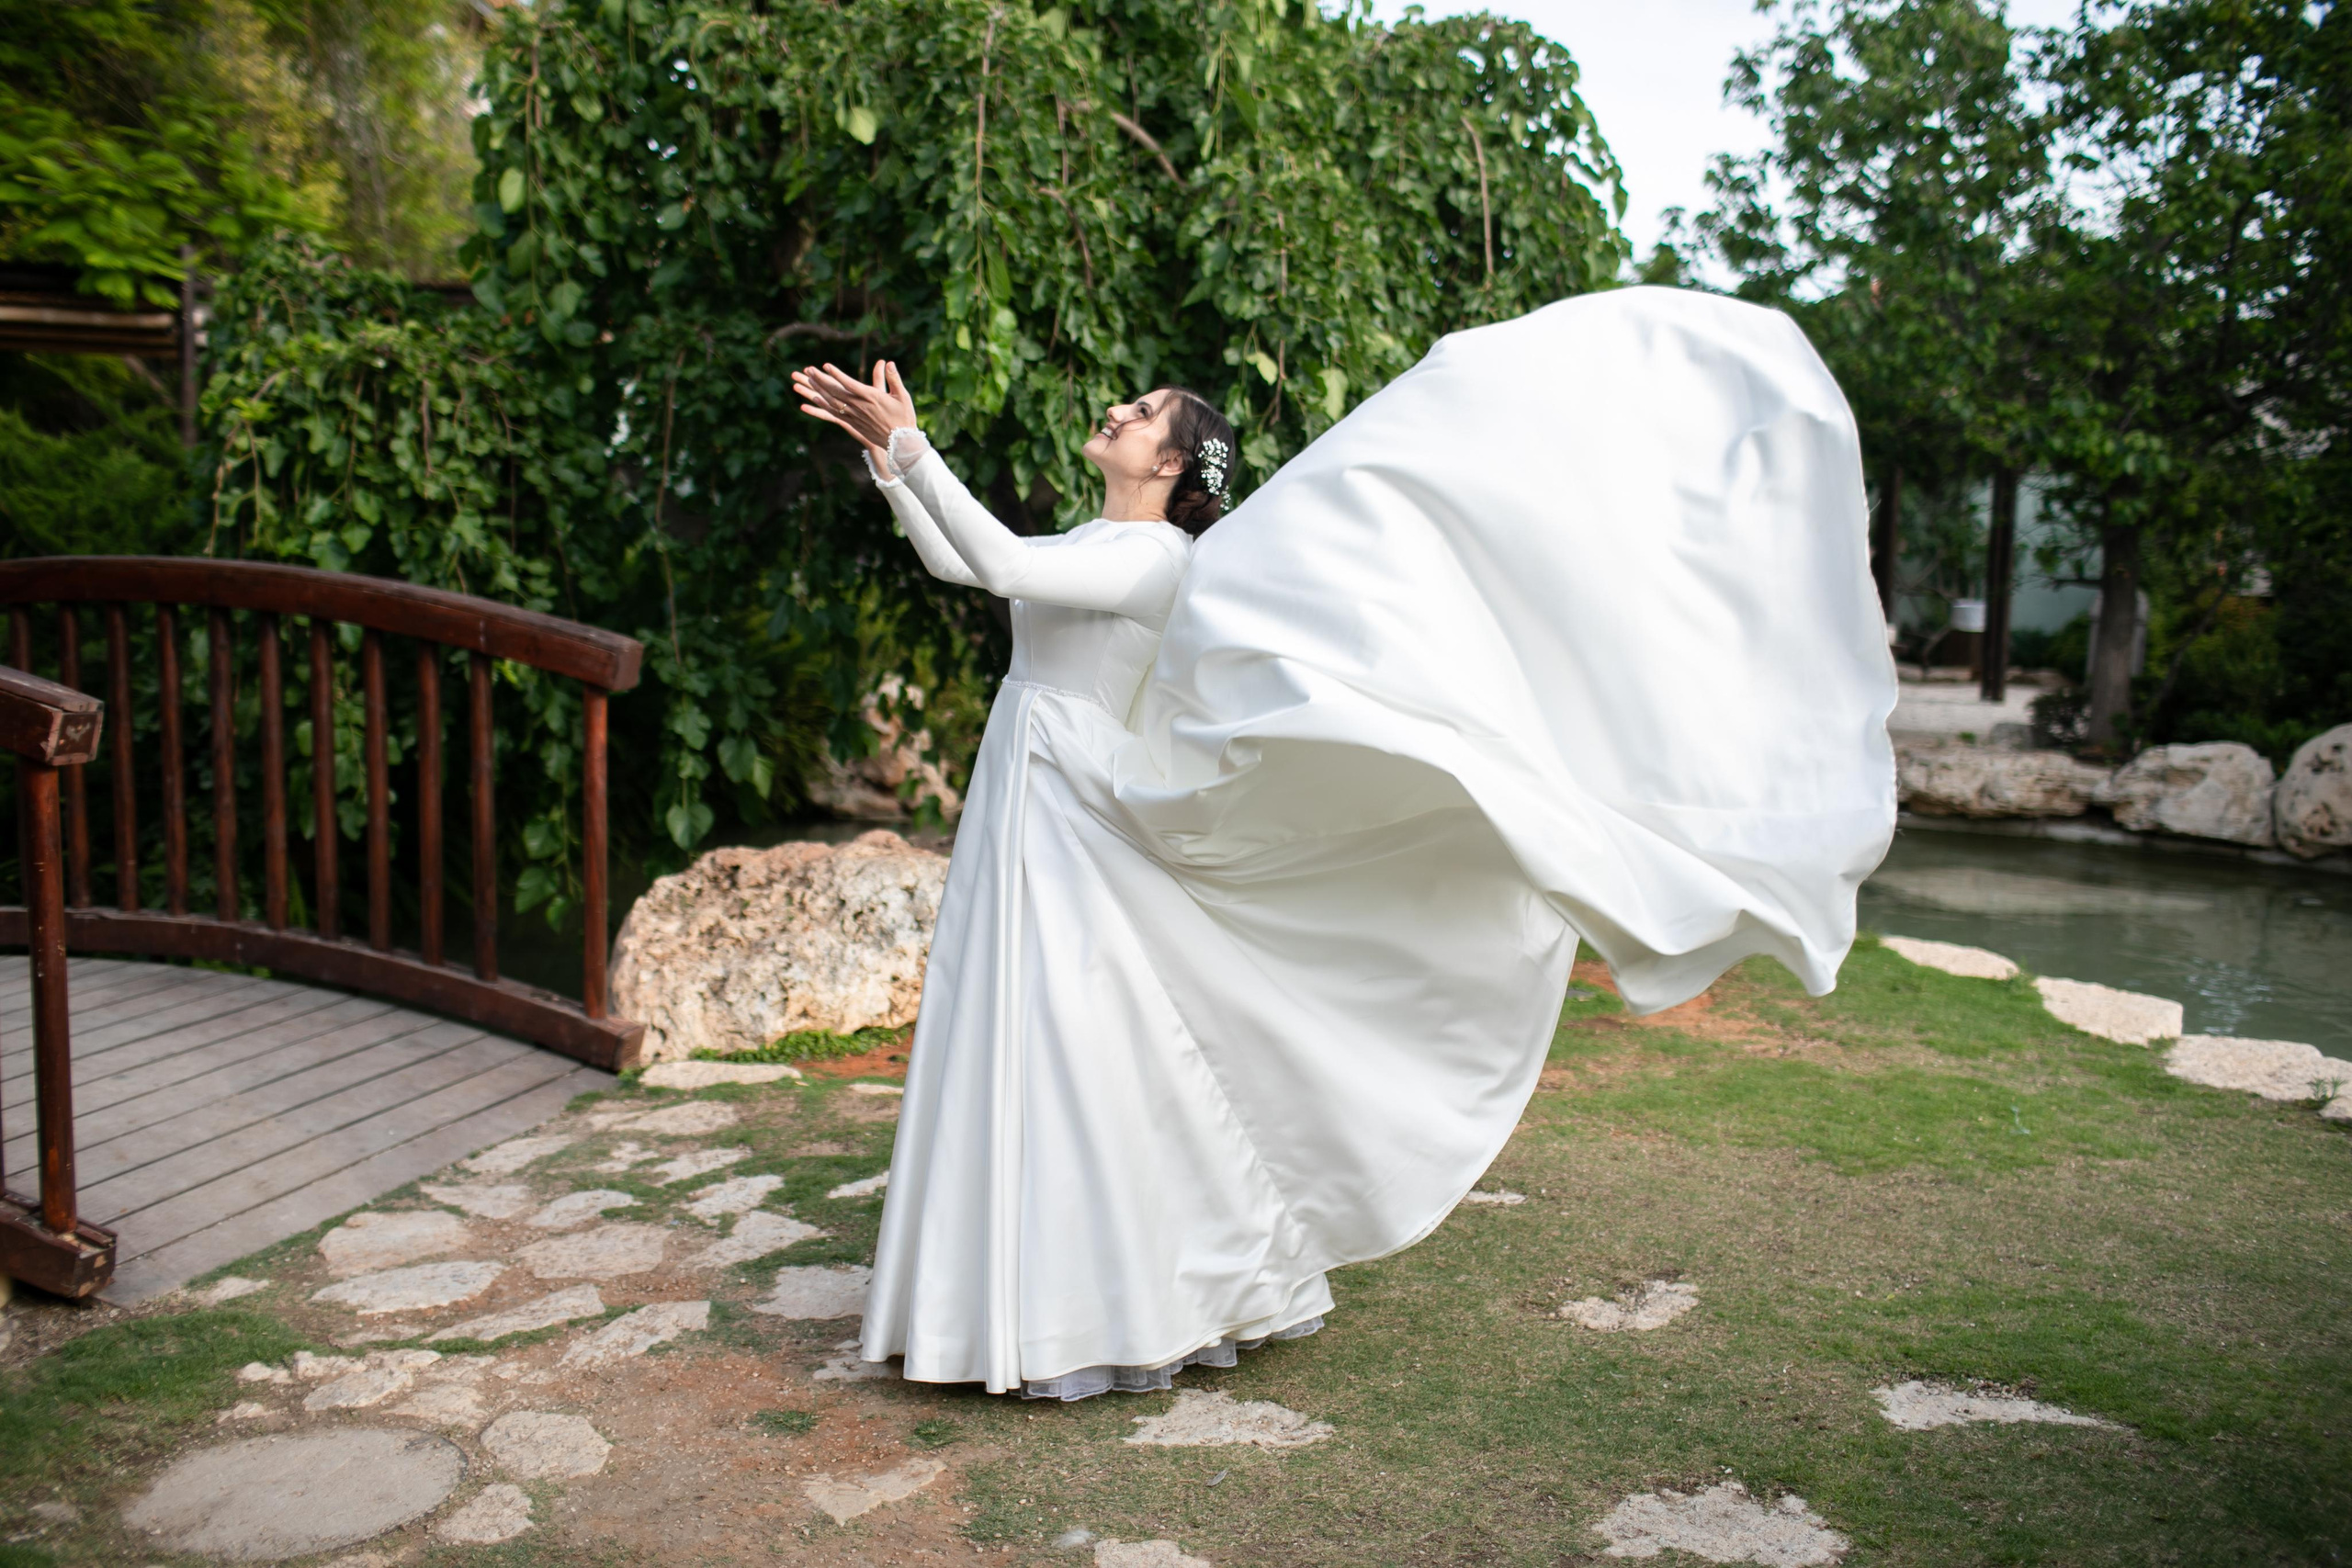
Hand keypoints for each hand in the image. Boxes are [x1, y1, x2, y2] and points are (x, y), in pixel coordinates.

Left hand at [793, 360, 922, 468]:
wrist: (901, 442)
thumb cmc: (904, 418)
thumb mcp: (903, 396)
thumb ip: (894, 378)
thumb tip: (888, 363)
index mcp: (872, 397)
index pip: (849, 384)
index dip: (837, 375)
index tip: (826, 366)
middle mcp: (860, 407)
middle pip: (836, 392)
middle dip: (821, 380)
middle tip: (809, 369)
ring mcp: (855, 416)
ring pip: (832, 402)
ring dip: (818, 390)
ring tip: (807, 380)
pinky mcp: (853, 424)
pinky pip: (834, 413)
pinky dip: (823, 405)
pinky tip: (814, 399)